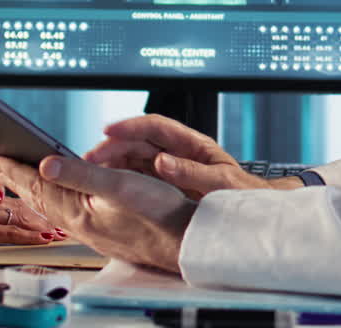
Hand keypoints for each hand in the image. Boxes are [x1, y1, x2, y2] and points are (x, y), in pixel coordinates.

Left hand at [0, 155, 195, 273]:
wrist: (186, 241)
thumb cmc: (159, 214)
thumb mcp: (119, 185)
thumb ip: (80, 174)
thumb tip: (45, 164)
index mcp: (78, 213)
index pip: (38, 187)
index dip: (18, 170)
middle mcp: (81, 225)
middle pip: (42, 199)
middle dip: (21, 181)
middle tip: (2, 169)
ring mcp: (94, 231)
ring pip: (56, 208)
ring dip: (40, 193)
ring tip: (27, 182)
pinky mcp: (107, 233)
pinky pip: (72, 215)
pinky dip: (61, 202)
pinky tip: (66, 201)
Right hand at [84, 114, 271, 197]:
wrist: (251, 216)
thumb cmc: (242, 195)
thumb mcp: (221, 182)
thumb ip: (192, 172)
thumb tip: (162, 162)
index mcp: (192, 144)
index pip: (156, 126)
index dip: (130, 125)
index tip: (109, 130)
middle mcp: (177, 152)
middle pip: (138, 140)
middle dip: (112, 146)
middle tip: (90, 157)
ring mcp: (169, 168)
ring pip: (133, 157)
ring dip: (111, 162)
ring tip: (89, 171)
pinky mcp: (163, 186)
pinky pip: (136, 176)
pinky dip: (118, 178)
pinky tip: (103, 185)